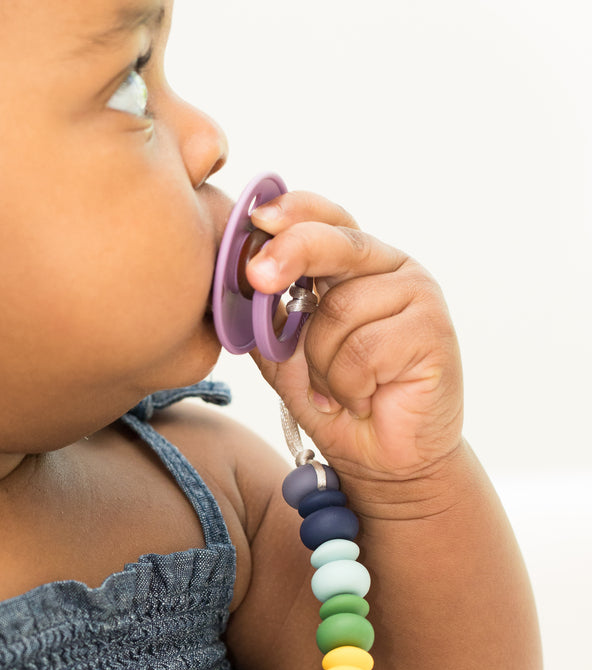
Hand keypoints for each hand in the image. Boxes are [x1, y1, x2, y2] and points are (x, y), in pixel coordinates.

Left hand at [244, 191, 462, 483]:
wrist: (381, 458)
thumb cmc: (335, 398)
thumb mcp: (284, 351)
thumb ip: (265, 313)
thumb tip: (235, 279)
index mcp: (354, 262)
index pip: (326, 216)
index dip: (293, 211)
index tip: (257, 218)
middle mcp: (390, 268)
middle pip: (335, 242)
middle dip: (291, 254)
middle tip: (259, 276)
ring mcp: (418, 295)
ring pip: (340, 310)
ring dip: (323, 363)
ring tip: (340, 388)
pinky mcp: (435, 331)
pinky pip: (363, 350)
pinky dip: (348, 385)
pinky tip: (365, 398)